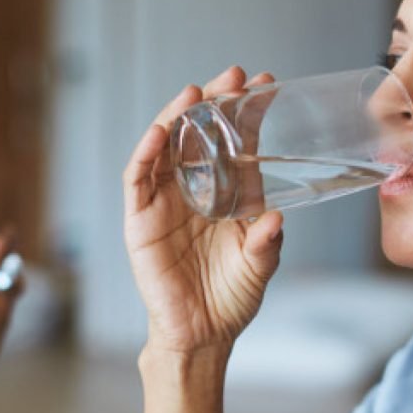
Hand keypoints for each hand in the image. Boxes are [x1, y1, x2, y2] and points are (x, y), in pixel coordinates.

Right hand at [124, 66, 283, 355]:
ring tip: (194, 93)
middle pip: (198, 134)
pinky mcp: (139, 220)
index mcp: (225, 194)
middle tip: (234, 76)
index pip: (235, 143)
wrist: (201, 336)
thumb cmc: (230, 299)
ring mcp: (164, 203)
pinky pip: (138, 180)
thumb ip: (266, 242)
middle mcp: (194, 190)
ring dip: (176, 117)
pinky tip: (158, 132)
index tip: (267, 85)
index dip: (247, 113)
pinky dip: (145, 153)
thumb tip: (275, 218)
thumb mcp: (259, 267)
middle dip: (213, 102)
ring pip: (166, 147)